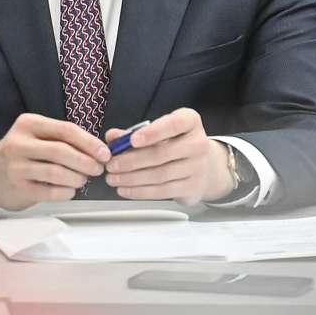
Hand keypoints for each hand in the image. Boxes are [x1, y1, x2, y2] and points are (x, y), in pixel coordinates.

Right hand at [0, 113, 108, 210]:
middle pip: (62, 151)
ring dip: (77, 178)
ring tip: (83, 179)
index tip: (105, 153)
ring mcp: (16, 168)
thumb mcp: (36, 136)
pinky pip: (50, 192)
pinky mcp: (18, 189)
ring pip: (57, 172)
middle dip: (86, 162)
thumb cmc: (21, 153)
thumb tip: (98, 150)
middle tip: (98, 169)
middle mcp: (19, 144)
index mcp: (29, 124)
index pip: (66, 130)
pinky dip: (66, 192)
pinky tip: (70, 190)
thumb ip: (63, 139)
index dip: (90, 143)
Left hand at [104, 109, 235, 204]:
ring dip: (131, 178)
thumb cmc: (175, 144)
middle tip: (111, 165)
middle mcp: (198, 143)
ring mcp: (198, 167)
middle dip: (131, 160)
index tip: (132, 140)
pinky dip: (140, 192)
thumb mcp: (159, 132)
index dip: (153, 132)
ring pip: (159, 175)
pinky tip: (125, 189)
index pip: (174, 124)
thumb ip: (134, 133)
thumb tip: (112, 137)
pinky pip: (162, 191)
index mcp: (190, 122)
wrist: (204, 167)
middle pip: (162, 153)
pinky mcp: (192, 188)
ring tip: (112, 178)